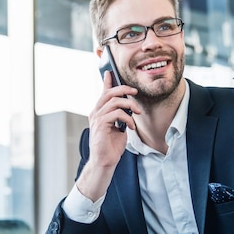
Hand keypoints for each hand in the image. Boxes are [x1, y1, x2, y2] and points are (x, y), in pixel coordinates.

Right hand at [76, 74, 139, 201]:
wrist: (105, 162)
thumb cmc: (111, 146)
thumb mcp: (118, 127)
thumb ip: (121, 116)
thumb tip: (129, 107)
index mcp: (99, 112)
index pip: (103, 93)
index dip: (107, 82)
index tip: (110, 72)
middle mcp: (96, 113)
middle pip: (109, 93)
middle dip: (124, 89)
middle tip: (135, 92)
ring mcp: (97, 118)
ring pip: (114, 101)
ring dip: (130, 105)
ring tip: (137, 113)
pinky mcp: (101, 125)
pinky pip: (117, 114)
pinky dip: (127, 119)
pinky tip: (131, 127)